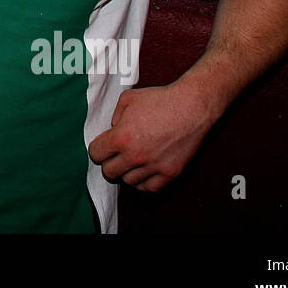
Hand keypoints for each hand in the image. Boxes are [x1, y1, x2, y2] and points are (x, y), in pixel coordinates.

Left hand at [87, 82, 218, 191]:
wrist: (192, 106)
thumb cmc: (159, 99)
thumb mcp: (127, 99)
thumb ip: (114, 116)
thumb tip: (112, 131)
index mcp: (121, 137)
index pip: (96, 154)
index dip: (97, 149)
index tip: (103, 146)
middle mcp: (135, 156)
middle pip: (109, 172)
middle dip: (109, 163)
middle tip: (116, 155)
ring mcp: (153, 166)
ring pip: (128, 182)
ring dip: (127, 172)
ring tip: (132, 161)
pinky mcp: (170, 173)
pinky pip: (150, 188)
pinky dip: (144, 182)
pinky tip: (145, 171)